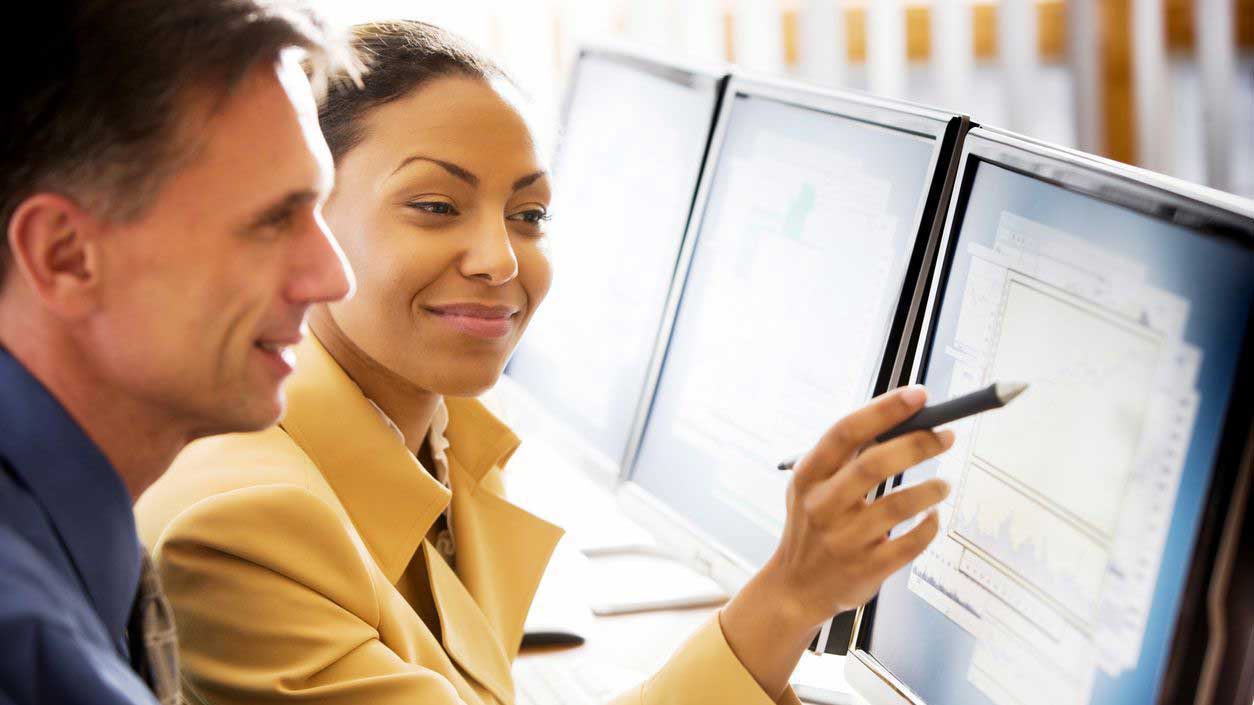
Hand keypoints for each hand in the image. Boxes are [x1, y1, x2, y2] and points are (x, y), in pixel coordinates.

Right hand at [765, 384, 952, 624]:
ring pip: (899, 506)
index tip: (919, 395)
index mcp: (808, 475)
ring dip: (930, 489)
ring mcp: (844, 539)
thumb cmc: (813, 526)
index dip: (884, 410)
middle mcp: (823, 505)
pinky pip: (911, 542)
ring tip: (942, 484)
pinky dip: (929, 525)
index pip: (846, 432)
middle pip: (875, 464)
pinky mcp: (867, 568)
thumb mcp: (811, 486)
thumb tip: (899, 418)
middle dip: (918, 444)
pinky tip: (931, 516)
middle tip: (945, 436)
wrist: (794, 588)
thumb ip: (846, 456)